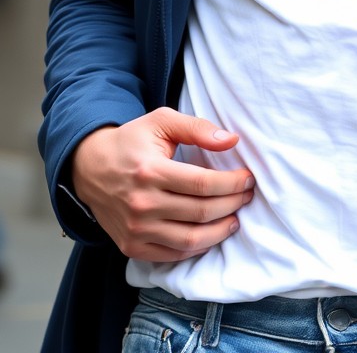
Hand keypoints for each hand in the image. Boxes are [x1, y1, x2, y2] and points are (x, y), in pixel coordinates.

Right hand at [71, 107, 255, 260]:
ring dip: (220, 231)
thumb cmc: (131, 141)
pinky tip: (211, 234)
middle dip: (233, 204)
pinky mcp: (131, 246)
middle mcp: (142, 204)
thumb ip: (197, 128)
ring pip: (190, 240)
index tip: (248, 178)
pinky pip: (172, 255)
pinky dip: (196, 248)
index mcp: (151, 171)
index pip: (203, 184)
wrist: (88, 168)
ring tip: (235, 217)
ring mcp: (135, 229)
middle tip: (247, 195)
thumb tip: (231, 140)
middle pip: (201, 212)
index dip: (232, 183)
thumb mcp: (161, 121)